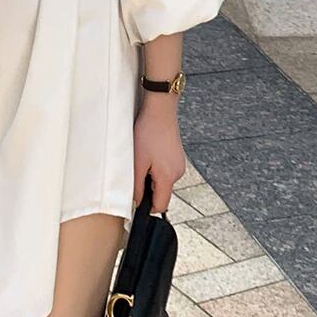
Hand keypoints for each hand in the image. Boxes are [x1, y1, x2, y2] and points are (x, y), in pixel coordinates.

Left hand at [132, 97, 185, 213]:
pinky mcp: (177, 156)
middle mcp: (177, 173)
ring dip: (152, 175)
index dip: (147, 206)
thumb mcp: (137, 162)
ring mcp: (179, 164)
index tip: (136, 198)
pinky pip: (166, 169)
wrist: (160, 110)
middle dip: (148, 187)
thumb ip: (137, 186)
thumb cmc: (148, 133)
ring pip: (163, 180)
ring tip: (144, 156)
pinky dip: (157, 165)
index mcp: (168, 178)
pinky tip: (150, 151)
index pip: (160, 206)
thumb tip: (136, 202)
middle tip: (138, 168)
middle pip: (162, 192)